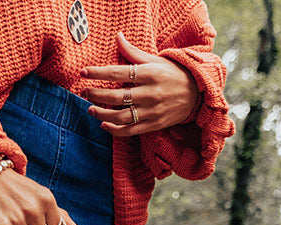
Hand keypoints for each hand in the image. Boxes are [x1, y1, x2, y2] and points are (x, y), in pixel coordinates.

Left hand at [81, 32, 199, 135]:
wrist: (197, 94)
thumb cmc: (173, 74)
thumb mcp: (155, 60)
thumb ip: (133, 52)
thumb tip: (118, 37)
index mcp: (149, 74)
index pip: (118, 72)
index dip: (98, 73)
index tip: (83, 72)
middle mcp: (149, 93)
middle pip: (116, 96)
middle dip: (96, 94)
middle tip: (84, 92)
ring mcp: (151, 111)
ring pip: (120, 116)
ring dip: (102, 114)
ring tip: (90, 109)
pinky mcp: (152, 125)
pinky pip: (130, 131)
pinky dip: (114, 130)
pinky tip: (104, 125)